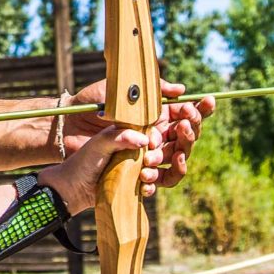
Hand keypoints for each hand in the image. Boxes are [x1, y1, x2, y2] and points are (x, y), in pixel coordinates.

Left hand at [40, 125, 162, 214]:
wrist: (73, 189)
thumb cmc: (83, 161)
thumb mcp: (98, 144)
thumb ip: (118, 137)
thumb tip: (144, 140)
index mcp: (125, 135)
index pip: (149, 132)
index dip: (154, 137)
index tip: (152, 143)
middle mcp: (131, 150)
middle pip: (156, 150)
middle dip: (157, 155)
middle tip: (148, 160)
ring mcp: (133, 168)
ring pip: (156, 168)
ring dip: (155, 172)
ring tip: (144, 175)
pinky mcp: (133, 184)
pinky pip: (150, 185)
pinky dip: (150, 187)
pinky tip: (143, 188)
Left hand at [63, 78, 214, 187]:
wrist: (66, 129)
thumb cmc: (90, 104)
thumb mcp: (118, 91)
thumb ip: (149, 90)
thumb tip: (180, 89)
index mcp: (154, 115)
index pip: (185, 114)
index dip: (199, 110)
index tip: (207, 102)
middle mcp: (154, 134)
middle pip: (185, 138)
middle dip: (188, 133)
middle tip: (182, 127)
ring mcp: (146, 154)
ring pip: (173, 161)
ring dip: (170, 158)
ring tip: (152, 153)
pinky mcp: (134, 172)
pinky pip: (154, 183)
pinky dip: (153, 181)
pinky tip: (145, 176)